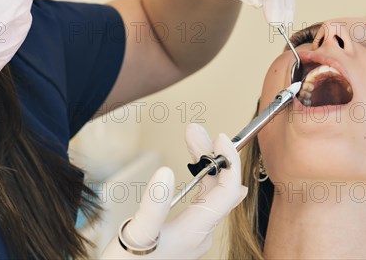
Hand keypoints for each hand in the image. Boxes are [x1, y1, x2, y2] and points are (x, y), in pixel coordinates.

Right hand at [100, 124, 246, 258]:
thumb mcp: (137, 234)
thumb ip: (153, 205)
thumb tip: (167, 172)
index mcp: (196, 231)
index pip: (227, 191)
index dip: (228, 162)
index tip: (220, 137)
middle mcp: (201, 231)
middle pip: (220, 187)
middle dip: (211, 155)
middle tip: (195, 131)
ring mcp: (194, 232)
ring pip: (211, 192)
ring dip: (205, 164)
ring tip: (192, 140)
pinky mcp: (185, 231)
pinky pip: (202, 199)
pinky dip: (198, 177)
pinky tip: (193, 169)